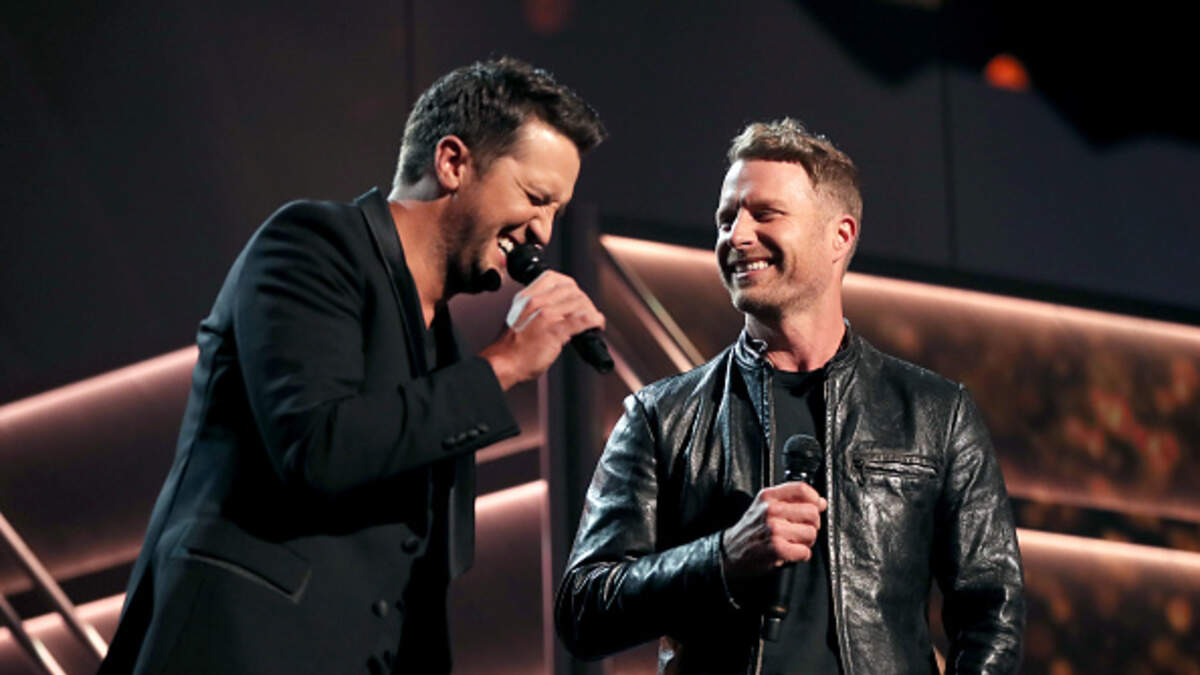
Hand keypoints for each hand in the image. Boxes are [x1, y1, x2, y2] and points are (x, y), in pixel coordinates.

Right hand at [480, 270, 604, 389]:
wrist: (505, 362)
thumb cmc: (512, 346)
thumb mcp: (519, 316)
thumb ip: (535, 308)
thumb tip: (555, 306)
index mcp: (528, 297)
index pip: (553, 277)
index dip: (569, 286)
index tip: (575, 295)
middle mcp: (537, 302)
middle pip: (571, 289)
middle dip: (583, 299)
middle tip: (587, 311)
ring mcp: (547, 315)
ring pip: (579, 302)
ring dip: (591, 311)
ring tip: (594, 320)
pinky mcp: (556, 330)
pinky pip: (582, 319)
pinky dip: (594, 321)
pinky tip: (597, 325)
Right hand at [721, 482, 826, 580]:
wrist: (730, 551)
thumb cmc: (751, 529)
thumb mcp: (765, 506)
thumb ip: (792, 501)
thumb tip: (821, 502)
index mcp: (768, 496)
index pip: (802, 489)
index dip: (814, 499)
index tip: (814, 507)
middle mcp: (771, 510)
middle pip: (812, 512)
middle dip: (812, 524)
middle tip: (801, 529)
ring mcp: (774, 529)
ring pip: (811, 533)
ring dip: (807, 541)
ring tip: (794, 542)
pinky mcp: (777, 548)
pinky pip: (805, 551)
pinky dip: (801, 555)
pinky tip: (791, 552)